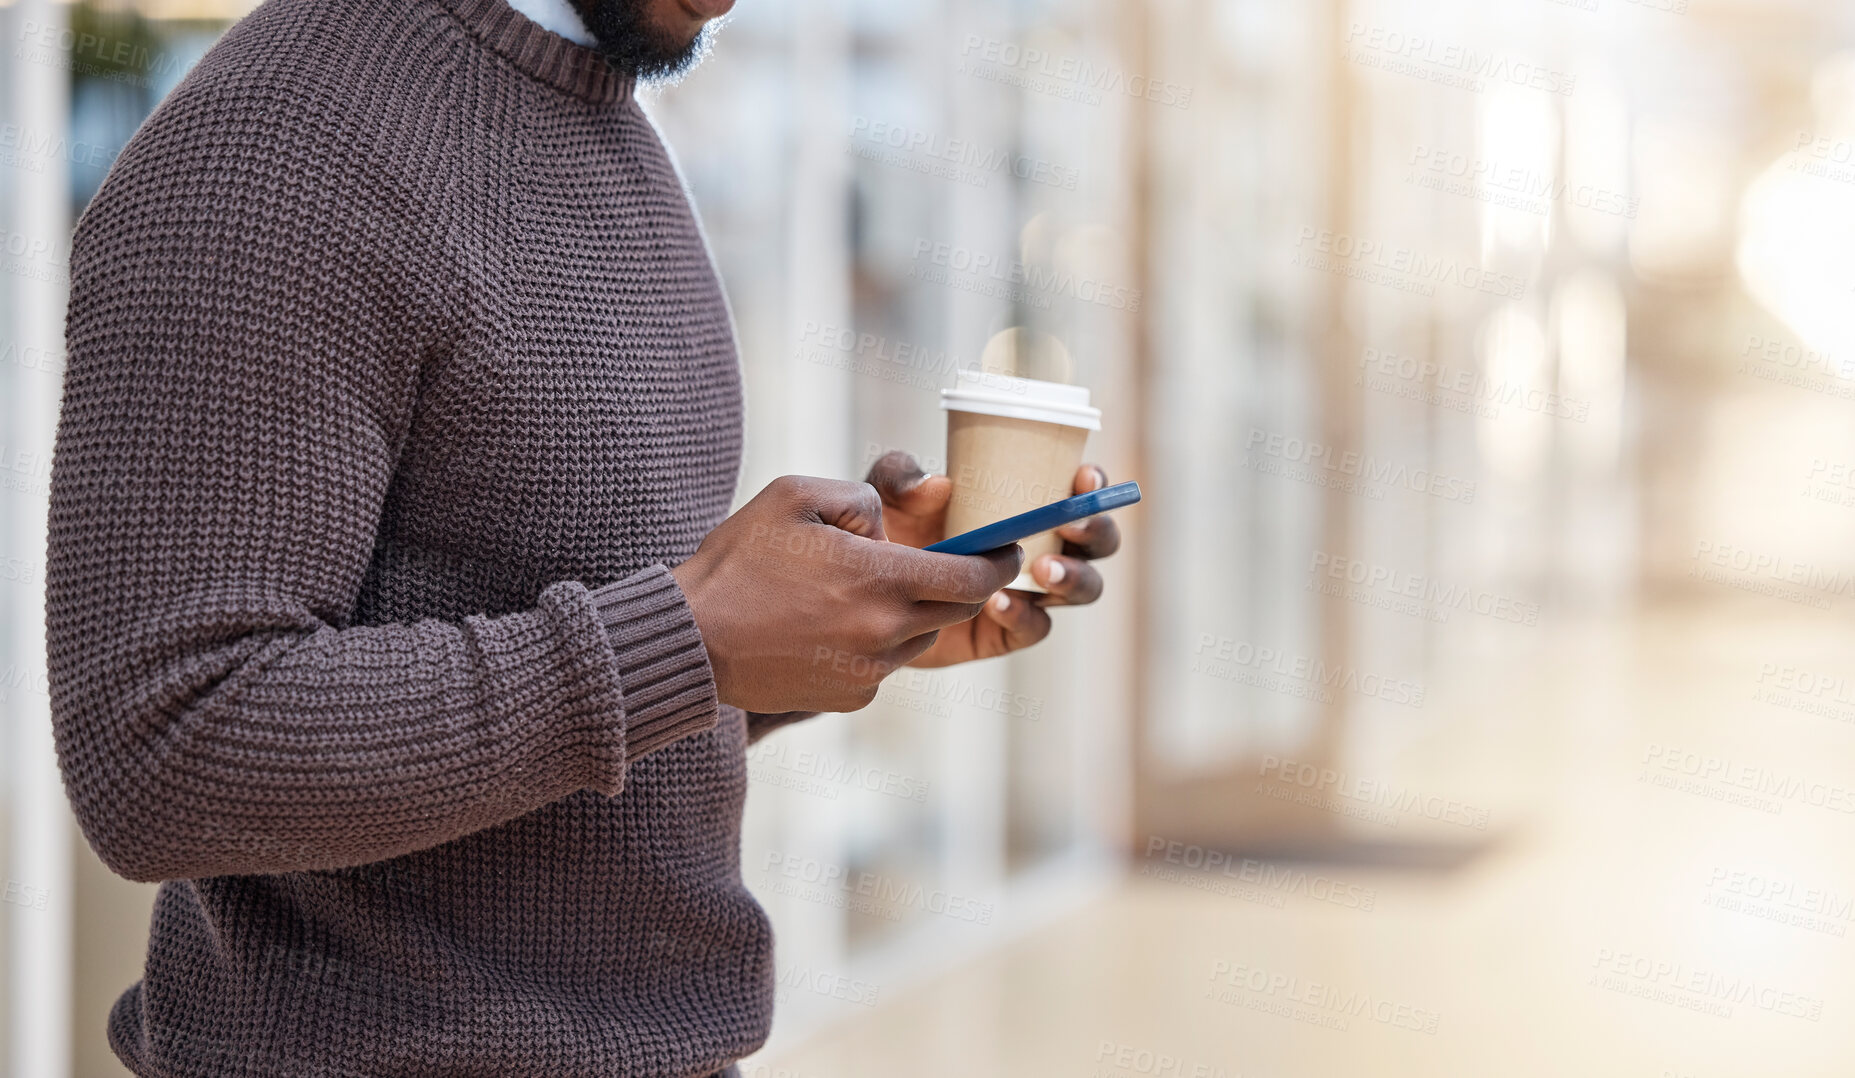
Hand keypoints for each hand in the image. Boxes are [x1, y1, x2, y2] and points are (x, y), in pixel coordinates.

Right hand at [670, 475, 1021, 712]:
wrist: (690, 641)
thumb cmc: (739, 560)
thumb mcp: (796, 495)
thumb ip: (860, 499)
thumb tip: (888, 527)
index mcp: (881, 580)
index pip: (973, 577)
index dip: (998, 561)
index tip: (1005, 549)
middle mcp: (886, 632)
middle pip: (953, 610)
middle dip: (956, 584)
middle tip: (942, 562)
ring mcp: (869, 672)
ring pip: (918, 637)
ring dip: (910, 613)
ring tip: (861, 590)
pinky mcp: (850, 698)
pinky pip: (884, 666)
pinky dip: (875, 644)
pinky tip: (830, 625)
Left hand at [864, 452, 1122, 667]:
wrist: (865, 598)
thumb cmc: (889, 530)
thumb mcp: (888, 494)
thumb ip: (901, 477)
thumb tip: (937, 486)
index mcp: (1027, 505)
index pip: (1079, 492)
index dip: (1093, 487)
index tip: (1084, 479)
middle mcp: (1042, 547)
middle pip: (1098, 543)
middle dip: (1094, 532)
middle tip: (1067, 524)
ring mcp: (1031, 593)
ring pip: (1083, 588)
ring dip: (1072, 576)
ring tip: (1043, 569)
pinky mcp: (1008, 632)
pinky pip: (1035, 627)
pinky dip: (1023, 616)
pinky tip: (997, 604)